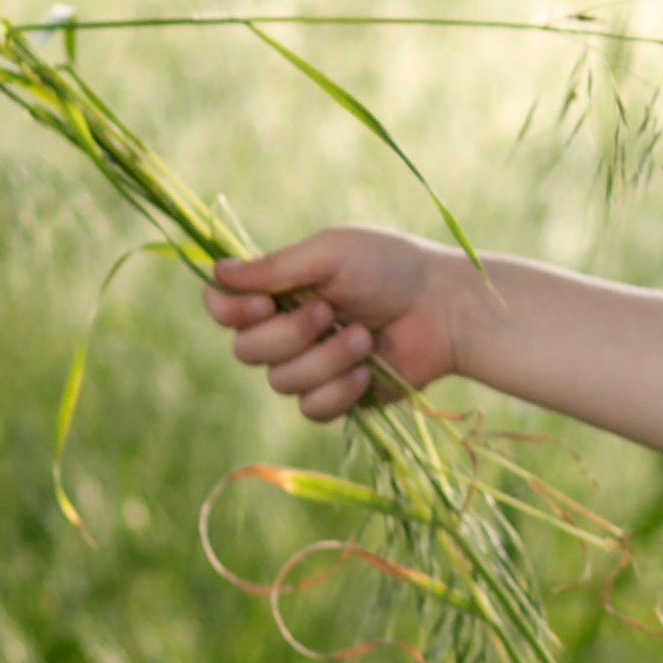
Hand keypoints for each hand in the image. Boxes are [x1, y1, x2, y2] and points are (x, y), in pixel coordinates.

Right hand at [204, 224, 467, 423]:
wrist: (447, 310)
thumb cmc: (393, 268)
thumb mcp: (332, 253)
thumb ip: (275, 267)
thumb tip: (216, 272)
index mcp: (281, 290)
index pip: (224, 310)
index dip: (231, 313)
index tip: (262, 304)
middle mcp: (288, 329)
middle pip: (246, 351)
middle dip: (289, 334)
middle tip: (330, 312)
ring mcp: (311, 366)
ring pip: (281, 382)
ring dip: (325, 359)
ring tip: (365, 337)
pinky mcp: (338, 397)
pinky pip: (312, 409)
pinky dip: (337, 391)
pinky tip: (365, 374)